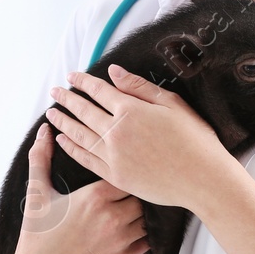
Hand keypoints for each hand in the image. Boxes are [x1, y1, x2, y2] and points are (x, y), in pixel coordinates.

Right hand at [7, 125, 147, 253]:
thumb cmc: (37, 235)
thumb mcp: (37, 194)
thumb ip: (40, 158)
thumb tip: (44, 130)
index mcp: (95, 196)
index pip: (127, 171)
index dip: (127, 167)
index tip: (124, 165)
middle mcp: (112, 217)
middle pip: (143, 192)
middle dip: (139, 188)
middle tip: (135, 182)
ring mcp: (120, 239)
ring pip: (148, 216)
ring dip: (144, 210)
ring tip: (137, 204)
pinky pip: (148, 241)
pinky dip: (146, 233)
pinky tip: (138, 226)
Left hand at [44, 64, 239, 213]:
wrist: (203, 180)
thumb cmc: (195, 140)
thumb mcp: (172, 104)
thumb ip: (139, 87)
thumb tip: (113, 73)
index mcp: (131, 110)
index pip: (98, 91)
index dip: (83, 82)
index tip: (71, 76)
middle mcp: (116, 132)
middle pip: (83, 111)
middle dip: (66, 99)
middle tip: (54, 92)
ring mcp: (113, 156)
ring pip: (79, 135)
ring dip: (63, 122)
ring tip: (51, 113)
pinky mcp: (115, 176)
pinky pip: (86, 159)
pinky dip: (71, 148)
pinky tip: (63, 140)